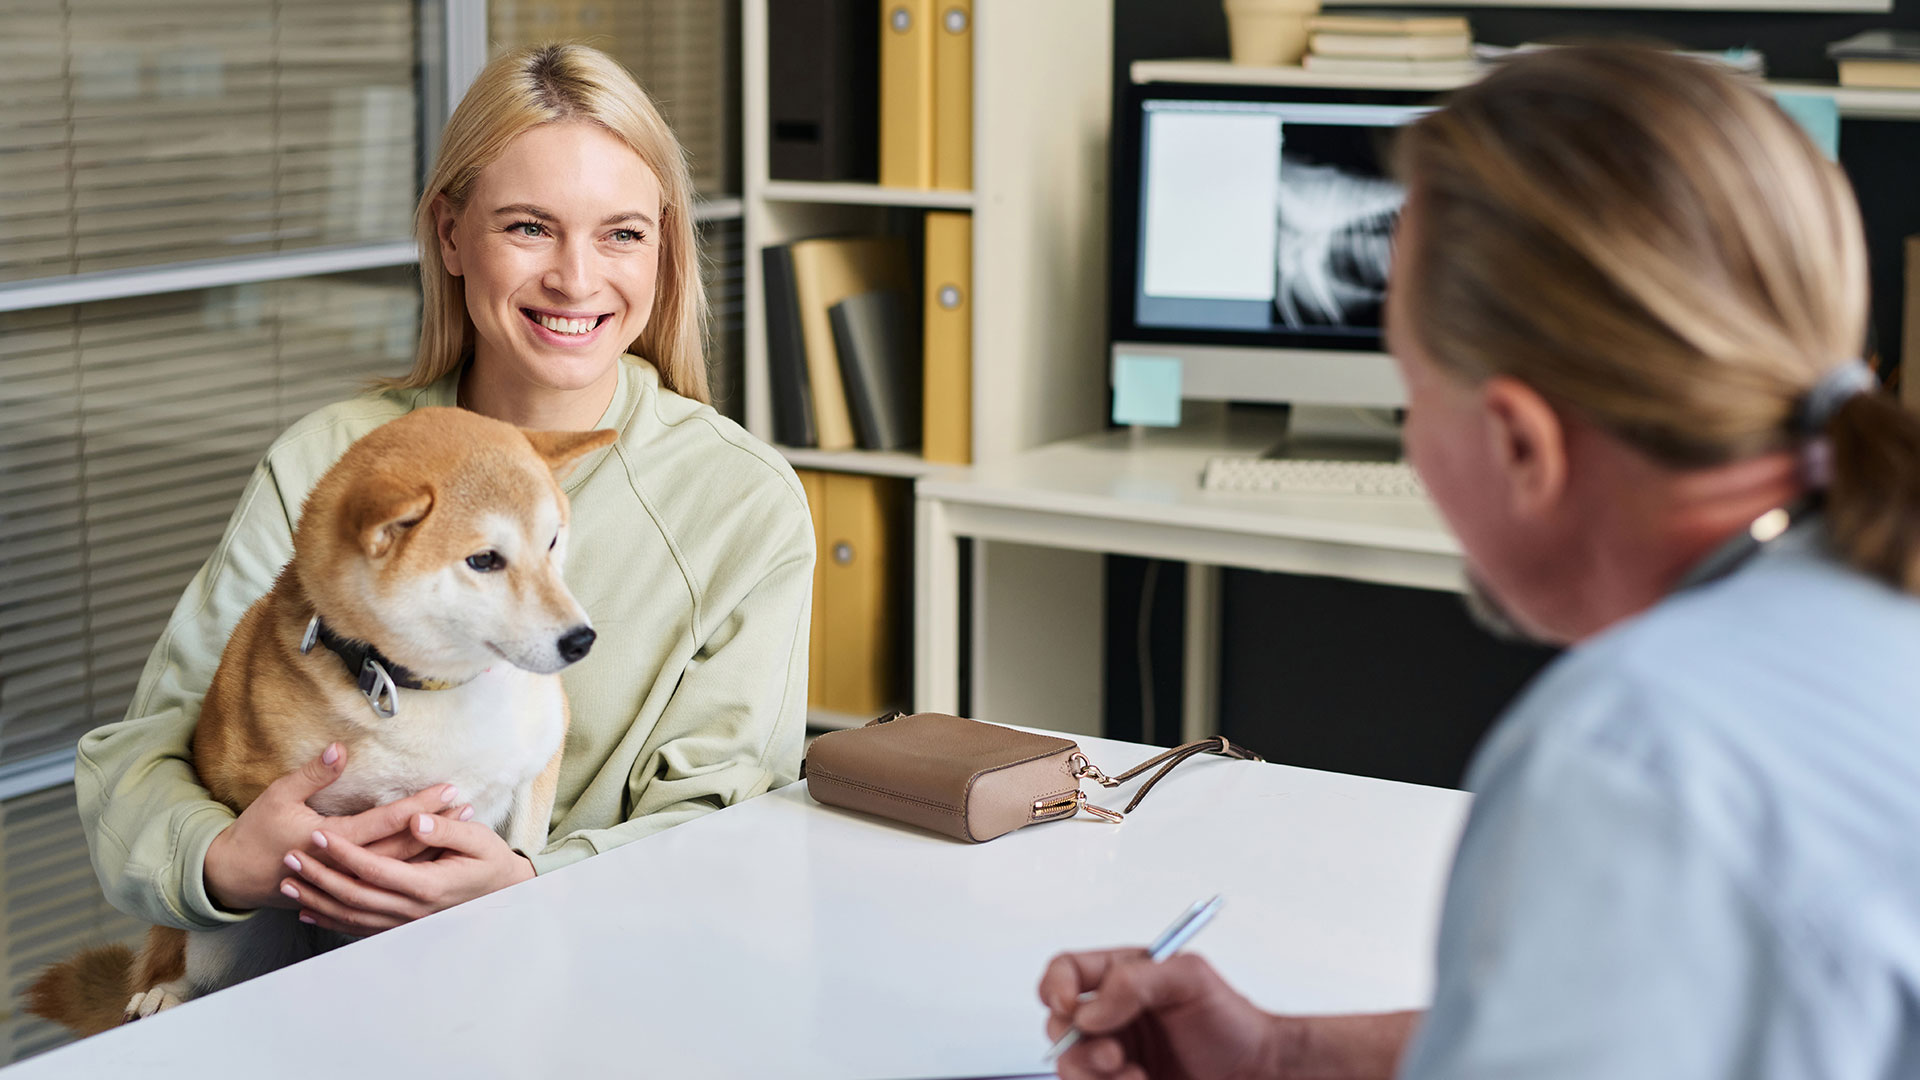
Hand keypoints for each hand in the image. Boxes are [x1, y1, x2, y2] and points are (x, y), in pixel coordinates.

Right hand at [203, 744, 466, 911]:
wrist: (236, 876)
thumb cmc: (258, 832)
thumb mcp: (279, 796)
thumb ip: (312, 775)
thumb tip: (339, 749)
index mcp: (332, 840)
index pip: (387, 821)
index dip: (420, 805)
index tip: (448, 789)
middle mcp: (345, 864)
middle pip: (403, 845)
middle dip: (438, 825)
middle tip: (469, 806)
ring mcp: (347, 880)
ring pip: (400, 865)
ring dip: (433, 845)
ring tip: (461, 825)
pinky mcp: (348, 889)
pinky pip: (389, 878)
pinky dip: (415, 864)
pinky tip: (436, 851)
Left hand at [281, 812, 535, 934]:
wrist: (503, 891)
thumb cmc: (490, 860)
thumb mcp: (478, 839)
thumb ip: (445, 830)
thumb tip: (416, 820)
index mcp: (428, 885)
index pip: (375, 869)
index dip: (344, 852)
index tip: (318, 833)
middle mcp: (412, 910)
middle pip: (355, 896)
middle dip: (319, 876)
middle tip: (290, 855)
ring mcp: (405, 923)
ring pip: (351, 916)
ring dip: (317, 899)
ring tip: (289, 880)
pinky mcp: (400, 927)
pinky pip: (359, 928)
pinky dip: (331, 920)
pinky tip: (309, 911)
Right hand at [1039, 949, 1286, 1079]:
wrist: (1255, 1072)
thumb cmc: (1230, 1022)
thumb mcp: (1190, 979)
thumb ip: (1134, 981)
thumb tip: (1088, 1010)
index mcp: (1119, 978)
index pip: (1064, 972)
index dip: (1054, 987)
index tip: (1067, 1006)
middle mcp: (1109, 1017)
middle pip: (1058, 1027)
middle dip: (1079, 1045)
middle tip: (1116, 1055)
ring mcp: (1112, 1057)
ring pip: (1070, 1068)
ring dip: (1094, 1078)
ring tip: (1136, 1078)